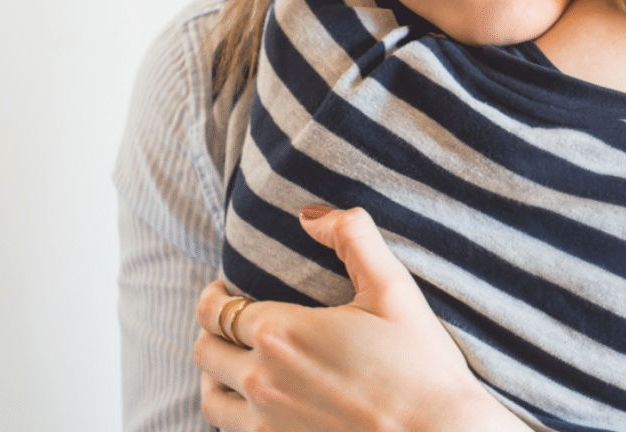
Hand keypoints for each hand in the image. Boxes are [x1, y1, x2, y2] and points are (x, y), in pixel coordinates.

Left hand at [194, 207, 528, 431]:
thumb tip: (310, 214)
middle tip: (230, 320)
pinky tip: (258, 404)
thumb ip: (353, 236)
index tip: (224, 289)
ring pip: (211, 398)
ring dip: (215, 375)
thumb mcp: (393, 287)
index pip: (217, 310)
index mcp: (281, 334)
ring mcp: (267, 425)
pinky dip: (234, 413)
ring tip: (233, 362)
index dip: (214, 295)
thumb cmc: (420, 363)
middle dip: (212, 329)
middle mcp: (262, 381)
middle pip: (206, 351)